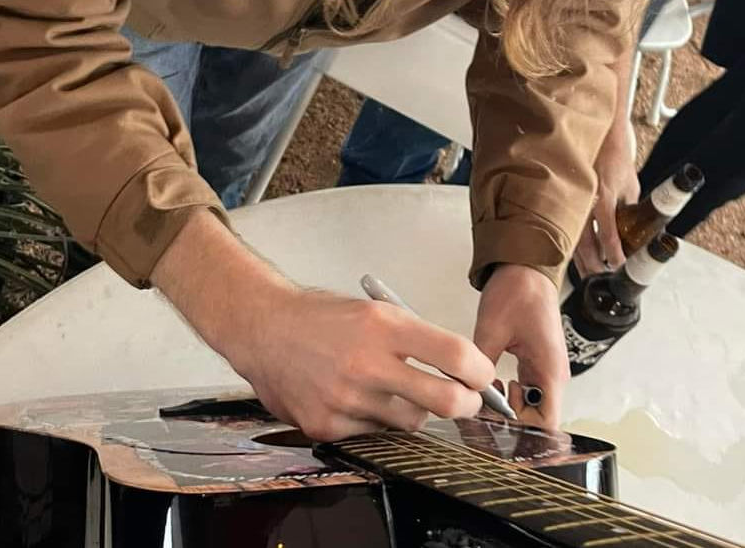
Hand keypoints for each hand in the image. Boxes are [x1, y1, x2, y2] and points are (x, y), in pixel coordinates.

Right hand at [153, 211, 495, 440]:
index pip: (455, 353)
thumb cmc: (320, 317)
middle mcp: (366, 363)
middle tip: (466, 401)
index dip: (481, 370)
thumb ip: (415, 338)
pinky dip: (375, 421)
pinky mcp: (326, 425)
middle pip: (445, 401)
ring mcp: (345, 399)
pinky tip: (356, 399)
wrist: (260, 329)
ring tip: (393, 391)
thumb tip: (462, 368)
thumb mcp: (373, 311)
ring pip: (411, 422)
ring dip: (414, 410)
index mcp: (383, 326)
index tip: (483, 376)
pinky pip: (374, 434)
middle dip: (466, 404)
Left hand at [474, 264, 569, 430]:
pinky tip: (488, 383)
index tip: (493, 423)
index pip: (545, 424)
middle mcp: (552, 376)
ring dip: (506, 407)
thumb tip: (463, 389)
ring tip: (483, 392)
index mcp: (549, 371)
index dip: (520, 431)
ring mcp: (545, 371)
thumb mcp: (491, 329)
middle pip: (537, 420)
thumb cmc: (517, 291)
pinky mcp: (535, 365)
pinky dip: (507, 394)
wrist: (525, 268)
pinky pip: (525, 392)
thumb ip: (478, 364)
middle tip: (481, 406)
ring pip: (529, 407)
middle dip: (508, 419)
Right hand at [574, 116, 638, 275]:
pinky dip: (571, 246)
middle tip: (602, 279)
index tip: (619, 267)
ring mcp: (572, 202)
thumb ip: (629, 210)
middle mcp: (585, 202)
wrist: (599, 136)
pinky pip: (566, 229)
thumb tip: (633, 231)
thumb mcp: (630, 186)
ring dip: (581, 260)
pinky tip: (575, 257)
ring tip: (589, 275)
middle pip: (585, 244)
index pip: (608, 235)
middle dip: (594, 265)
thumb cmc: (615, 158)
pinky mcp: (564, 202)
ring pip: (572, 239)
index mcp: (603, 198)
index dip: (615, 254)